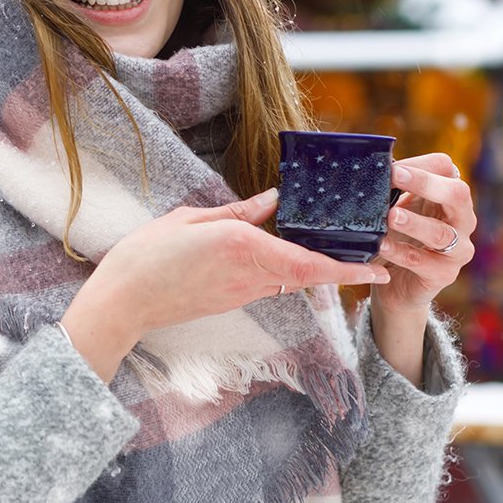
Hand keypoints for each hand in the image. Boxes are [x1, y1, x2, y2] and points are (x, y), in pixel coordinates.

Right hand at [61, 188, 388, 380]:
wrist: (123, 302)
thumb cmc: (148, 255)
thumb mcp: (192, 219)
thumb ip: (238, 212)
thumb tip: (272, 200)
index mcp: (242, 246)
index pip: (308, 263)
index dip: (348, 268)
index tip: (379, 269)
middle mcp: (249, 273)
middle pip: (310, 274)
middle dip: (344, 268)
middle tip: (375, 258)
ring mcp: (241, 292)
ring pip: (292, 280)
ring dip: (318, 268)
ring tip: (341, 249)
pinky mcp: (231, 301)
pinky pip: (270, 284)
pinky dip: (289, 271)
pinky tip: (293, 255)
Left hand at [373, 153, 475, 316]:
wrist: (395, 284)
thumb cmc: (398, 237)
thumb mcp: (397, 208)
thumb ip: (393, 189)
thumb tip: (375, 165)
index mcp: (450, 197)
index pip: (446, 169)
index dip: (421, 165)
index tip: (392, 166)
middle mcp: (462, 220)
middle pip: (457, 194)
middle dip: (426, 183)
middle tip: (396, 176)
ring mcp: (458, 249)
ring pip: (441, 233)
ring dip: (414, 222)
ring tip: (391, 216)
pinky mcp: (445, 275)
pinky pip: (422, 262)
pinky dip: (400, 252)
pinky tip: (381, 246)